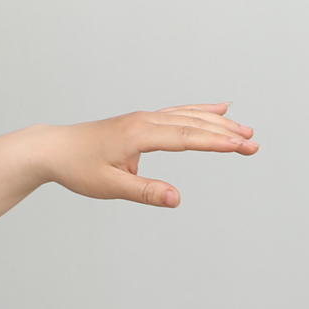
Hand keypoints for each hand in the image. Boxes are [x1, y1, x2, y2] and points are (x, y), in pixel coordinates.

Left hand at [30, 105, 254, 208]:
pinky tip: (217, 110)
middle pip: (193, 124)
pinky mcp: (142, 122)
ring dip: (218, 123)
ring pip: (188, 116)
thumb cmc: (77, 167)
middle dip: (226, 134)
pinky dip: (200, 111)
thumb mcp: (109, 186)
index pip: (186, 137)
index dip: (215, 142)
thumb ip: (144, 192)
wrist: (53, 148)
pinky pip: (178, 113)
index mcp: (138, 134)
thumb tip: (175, 199)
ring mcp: (144, 118)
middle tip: (254, 144)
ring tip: (246, 130)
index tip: (241, 147)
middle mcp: (145, 121)